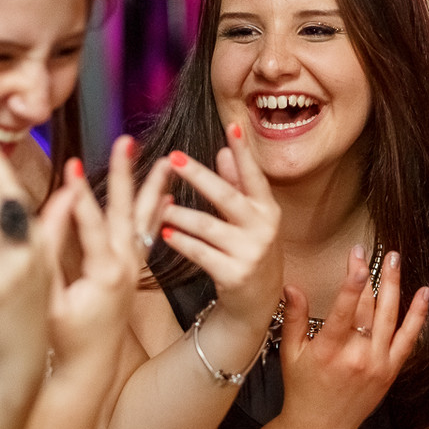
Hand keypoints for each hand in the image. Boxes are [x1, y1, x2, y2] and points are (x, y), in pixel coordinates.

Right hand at [43, 135, 171, 371]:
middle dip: (125, 174)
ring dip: (152, 188)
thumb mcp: (48, 301)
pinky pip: (148, 238)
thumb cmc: (62, 340)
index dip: (77, 194)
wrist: (88, 372)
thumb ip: (49, 257)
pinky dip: (158, 216)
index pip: (90, 224)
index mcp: (104, 273)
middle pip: (124, 212)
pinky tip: (169, 199)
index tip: (71, 162)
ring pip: (144, 220)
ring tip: (167, 160)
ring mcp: (131, 271)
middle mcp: (124, 268)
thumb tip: (45, 217)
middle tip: (128, 141)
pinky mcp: (131, 276)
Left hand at [160, 122, 282, 328]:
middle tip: (174, 158)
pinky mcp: (234, 275)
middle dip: (200, 176)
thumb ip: (237, 185)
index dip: (244, 151)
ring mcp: (250, 253)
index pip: (254, 175)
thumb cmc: (250, 251)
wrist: (257, 304)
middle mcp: (263, 229)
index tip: (232, 125)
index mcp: (267, 209)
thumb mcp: (251, 219)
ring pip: (208, 227)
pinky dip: (182, 243)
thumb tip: (224, 151)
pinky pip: (201, 254)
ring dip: (181, 215)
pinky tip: (166, 234)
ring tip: (160, 204)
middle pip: (227, 197)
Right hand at [277, 248, 428, 428]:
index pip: (345, 309)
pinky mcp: (391, 371)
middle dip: (372, 275)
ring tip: (395, 260)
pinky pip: (408, 340)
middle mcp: (358, 356)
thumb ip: (295, 317)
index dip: (353, 281)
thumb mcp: (291, 352)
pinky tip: (423, 294)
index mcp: (330, 349)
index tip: (358, 258)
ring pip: (390, 317)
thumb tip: (292, 286)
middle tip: (373, 250)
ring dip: (394, 286)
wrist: (321, 428)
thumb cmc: (302, 389)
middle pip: (369, 307)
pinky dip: (417, 316)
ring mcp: (378, 364)